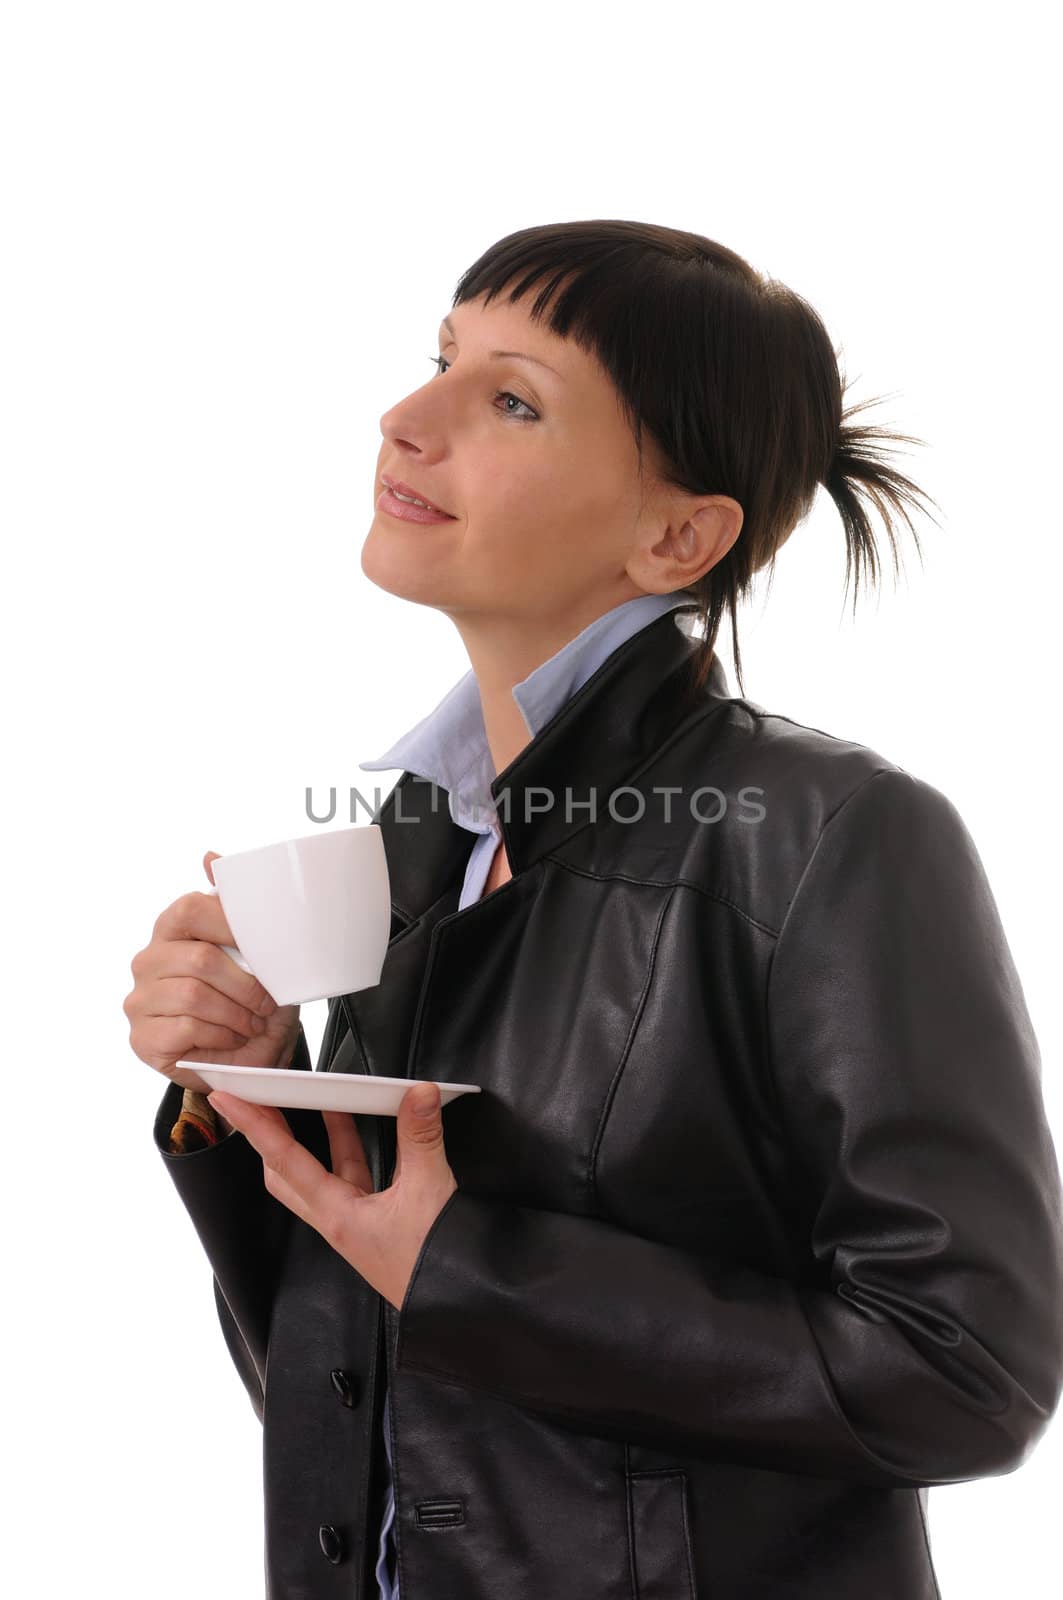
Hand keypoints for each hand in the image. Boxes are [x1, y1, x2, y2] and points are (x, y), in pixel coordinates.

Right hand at [123, 850, 301, 1094]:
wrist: (250, 1057)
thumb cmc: (251, 1001)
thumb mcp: (255, 952)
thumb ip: (232, 905)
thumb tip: (208, 856)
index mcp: (172, 930)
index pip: (190, 909)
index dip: (229, 925)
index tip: (261, 949)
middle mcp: (148, 961)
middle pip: (200, 959)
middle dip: (245, 985)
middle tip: (266, 1003)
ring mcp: (140, 1000)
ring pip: (195, 996)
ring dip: (236, 1014)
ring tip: (252, 1023)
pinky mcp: (142, 1038)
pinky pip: (187, 1028)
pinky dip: (221, 1036)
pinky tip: (229, 1039)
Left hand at [205, 1080, 458, 1310]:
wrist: (455, 1306)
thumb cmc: (433, 1264)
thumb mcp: (429, 1191)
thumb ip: (421, 1138)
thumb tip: (419, 1093)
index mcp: (336, 1215)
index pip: (283, 1160)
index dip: (254, 1126)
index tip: (227, 1100)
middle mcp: (335, 1219)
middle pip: (283, 1171)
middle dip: (267, 1133)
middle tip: (259, 1097)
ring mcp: (353, 1221)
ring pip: (317, 1171)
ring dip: (311, 1133)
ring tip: (308, 1097)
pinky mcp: (373, 1221)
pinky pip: (348, 1175)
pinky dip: (344, 1145)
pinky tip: (356, 1125)